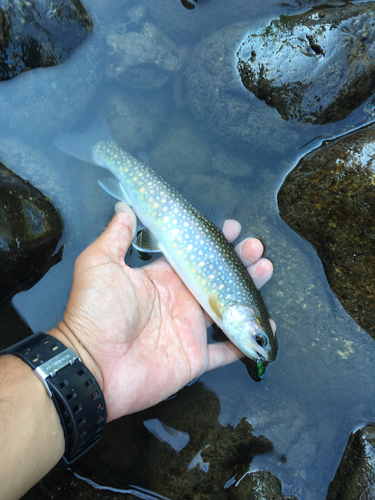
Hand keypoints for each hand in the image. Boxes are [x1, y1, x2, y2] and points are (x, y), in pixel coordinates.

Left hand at [50, 203, 274, 420]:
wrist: (93, 365)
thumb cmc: (96, 311)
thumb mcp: (100, 263)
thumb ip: (116, 235)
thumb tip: (123, 206)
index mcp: (161, 278)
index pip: (193, 255)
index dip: (212, 241)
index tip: (231, 227)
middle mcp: (178, 300)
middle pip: (216, 278)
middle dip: (238, 261)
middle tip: (256, 248)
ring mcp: (189, 329)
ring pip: (227, 307)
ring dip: (248, 291)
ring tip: (266, 270)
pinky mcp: (195, 357)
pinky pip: (227, 350)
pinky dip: (246, 342)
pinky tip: (266, 328)